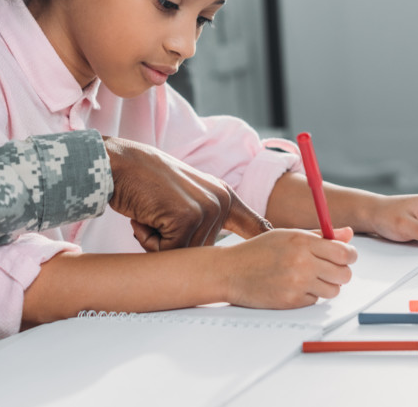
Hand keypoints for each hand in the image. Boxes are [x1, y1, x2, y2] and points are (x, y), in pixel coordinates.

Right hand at [104, 136, 271, 250]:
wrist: (119, 162)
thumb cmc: (145, 180)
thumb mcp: (186, 193)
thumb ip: (206, 214)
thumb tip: (219, 251)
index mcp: (224, 195)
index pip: (256, 225)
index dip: (269, 242)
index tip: (297, 250)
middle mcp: (221, 201)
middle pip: (205, 252)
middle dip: (175, 243)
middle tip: (159, 215)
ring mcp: (206, 209)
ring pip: (184, 255)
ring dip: (159, 242)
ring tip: (151, 211)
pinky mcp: (187, 217)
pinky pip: (168, 252)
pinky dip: (148, 240)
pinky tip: (144, 215)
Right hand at [219, 227, 356, 308]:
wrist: (230, 272)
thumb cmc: (258, 251)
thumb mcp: (288, 235)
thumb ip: (321, 235)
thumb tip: (348, 234)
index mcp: (302, 241)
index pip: (343, 252)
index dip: (350, 256)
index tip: (347, 257)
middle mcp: (302, 262)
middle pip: (344, 274)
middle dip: (340, 272)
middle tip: (329, 269)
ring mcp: (297, 284)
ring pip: (333, 290)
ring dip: (326, 286)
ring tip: (309, 278)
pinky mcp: (292, 301)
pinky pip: (315, 301)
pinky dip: (309, 295)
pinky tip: (293, 287)